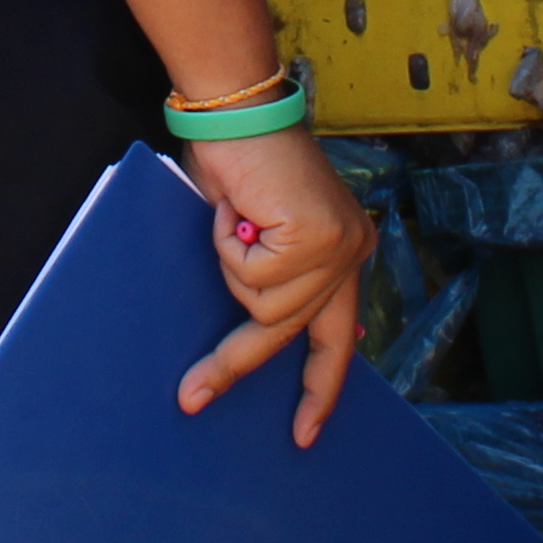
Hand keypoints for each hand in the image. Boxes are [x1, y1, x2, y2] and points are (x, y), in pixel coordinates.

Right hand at [174, 124, 374, 445]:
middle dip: (235, 362)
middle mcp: (350, 252)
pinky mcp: (312, 238)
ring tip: (234, 218)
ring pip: (262, 305)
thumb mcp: (261, 230)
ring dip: (230, 264)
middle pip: (291, 332)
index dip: (320, 388)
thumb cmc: (240, 163)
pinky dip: (227, 244)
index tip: (304, 434)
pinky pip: (249, 275)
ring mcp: (336, 246)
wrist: (237, 108)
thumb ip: (273, 275)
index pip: (339, 338)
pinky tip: (237, 208)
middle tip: (192, 396)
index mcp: (345, 253)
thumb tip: (266, 332)